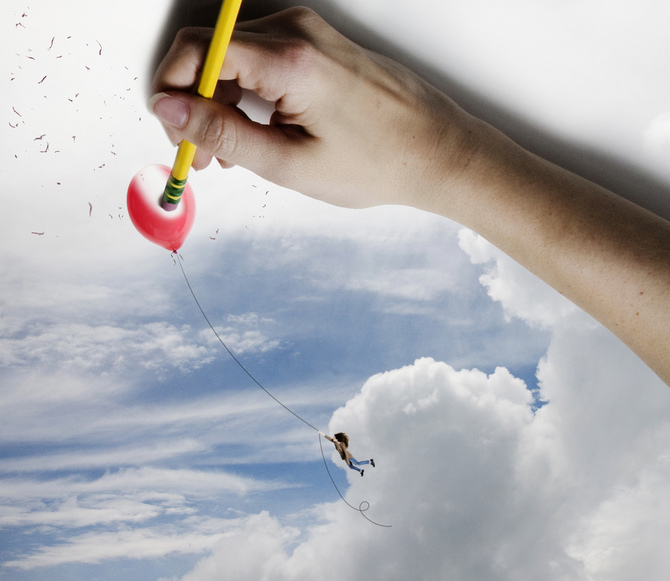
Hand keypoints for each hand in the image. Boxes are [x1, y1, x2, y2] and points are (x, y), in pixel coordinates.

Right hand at [150, 7, 477, 209]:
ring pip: (236, 55)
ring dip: (220, 100)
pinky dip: (248, 92)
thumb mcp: (291, 163)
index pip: (199, 49)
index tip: (176, 134)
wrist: (437, 152)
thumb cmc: (377, 163)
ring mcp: (311, 33)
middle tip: (201, 155)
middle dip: (194, 101)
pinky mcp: (319, 44)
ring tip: (229, 154)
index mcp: (291, 58)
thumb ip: (223, 134)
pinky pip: (263, 58)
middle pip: (213, 49)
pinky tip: (254, 130)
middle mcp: (298, 31)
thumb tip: (169, 109)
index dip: (174, 92)